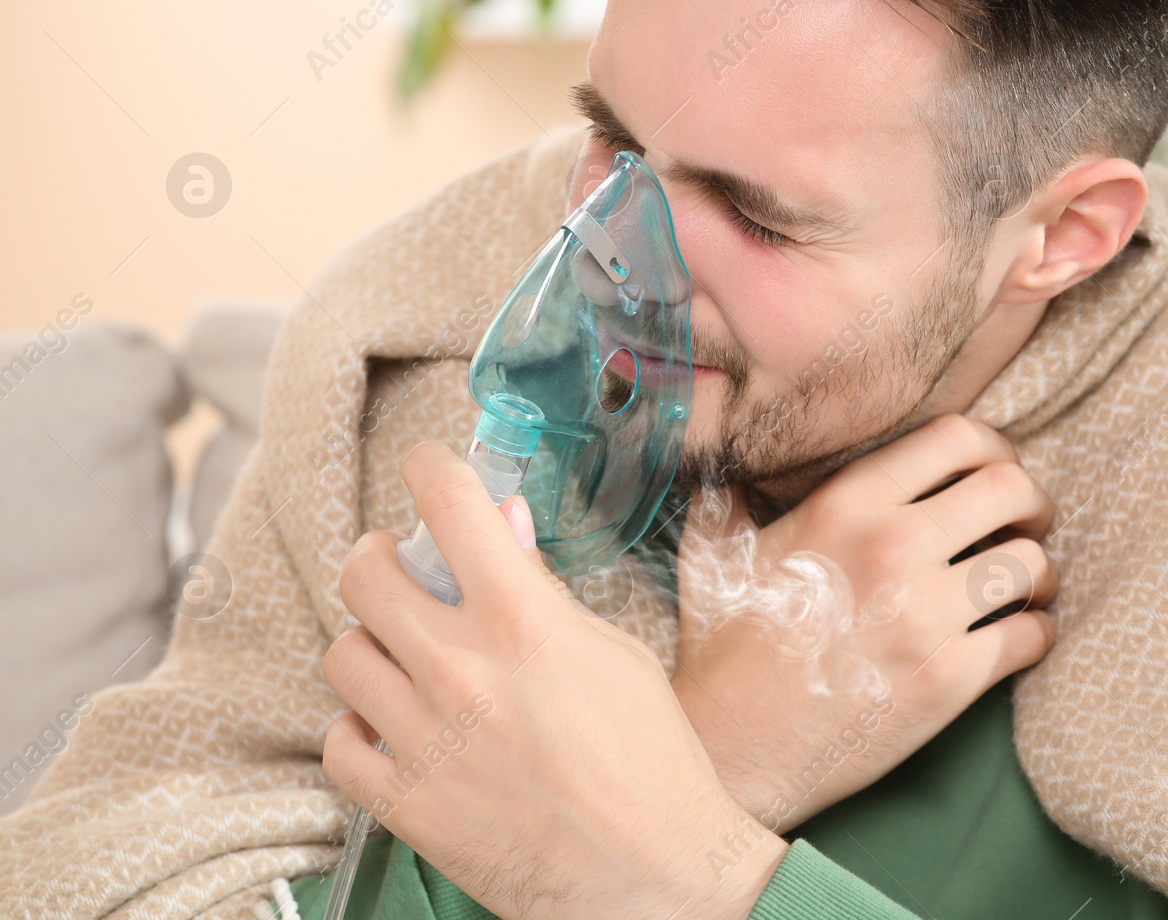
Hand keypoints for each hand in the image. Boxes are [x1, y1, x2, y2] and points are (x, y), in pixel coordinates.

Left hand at [322, 441, 786, 919]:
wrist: (653, 876)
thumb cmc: (652, 762)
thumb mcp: (615, 655)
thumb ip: (544, 592)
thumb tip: (502, 531)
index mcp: (522, 619)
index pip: (448, 503)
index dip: (431, 468)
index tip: (429, 468)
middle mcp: (458, 668)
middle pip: (364, 573)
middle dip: (380, 556)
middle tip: (400, 568)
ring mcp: (421, 737)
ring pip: (342, 655)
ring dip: (372, 647)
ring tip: (405, 660)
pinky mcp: (403, 803)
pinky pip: (337, 742)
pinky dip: (360, 730)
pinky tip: (397, 730)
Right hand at [672, 414, 1058, 832]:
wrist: (730, 749)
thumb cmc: (723, 650)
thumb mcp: (714, 553)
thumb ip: (731, 493)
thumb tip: (730, 458)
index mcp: (846, 504)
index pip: (956, 437)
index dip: (992, 448)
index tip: (991, 473)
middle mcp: (892, 547)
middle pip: (1012, 489)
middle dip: (1032, 504)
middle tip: (1026, 525)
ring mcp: (926, 615)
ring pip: (1032, 563)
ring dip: (1040, 573)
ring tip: (1025, 587)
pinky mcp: (949, 680)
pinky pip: (1032, 636)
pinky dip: (1038, 633)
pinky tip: (1018, 637)